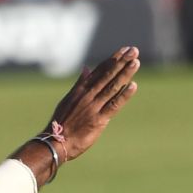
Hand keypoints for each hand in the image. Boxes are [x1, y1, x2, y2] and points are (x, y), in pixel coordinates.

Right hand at [46, 47, 140, 162]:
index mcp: (81, 89)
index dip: (113, 59)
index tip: (124, 50)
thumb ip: (79, 84)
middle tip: (134, 50)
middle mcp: (88, 95)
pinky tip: (133, 85)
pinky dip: (124, 95)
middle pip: (108, 75)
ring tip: (136, 62)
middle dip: (122, 62)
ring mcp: (93, 107)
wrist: (56, 142)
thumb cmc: (61, 123)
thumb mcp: (68, 99)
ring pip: (112, 87)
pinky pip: (113, 105)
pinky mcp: (98, 120)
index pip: (100, 70)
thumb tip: (86, 69)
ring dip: (125, 74)